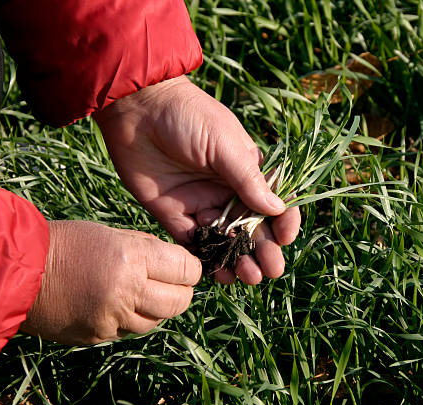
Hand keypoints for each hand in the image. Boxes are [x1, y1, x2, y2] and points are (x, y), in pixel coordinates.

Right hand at [20, 221, 200, 344]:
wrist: (20, 270)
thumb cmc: (67, 243)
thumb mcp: (112, 234)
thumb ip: (148, 249)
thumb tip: (179, 262)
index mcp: (132, 257)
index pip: (187, 269)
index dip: (192, 268)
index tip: (187, 267)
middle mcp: (127, 290)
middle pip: (179, 302)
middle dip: (182, 292)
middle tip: (173, 283)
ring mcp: (112, 318)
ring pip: (156, 321)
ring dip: (156, 307)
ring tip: (140, 291)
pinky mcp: (98, 336)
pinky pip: (128, 331)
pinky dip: (130, 319)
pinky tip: (116, 303)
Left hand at [93, 76, 300, 284]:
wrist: (136, 110)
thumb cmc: (187, 117)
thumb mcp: (224, 144)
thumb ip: (248, 180)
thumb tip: (278, 209)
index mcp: (246, 171)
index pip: (273, 202)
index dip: (283, 222)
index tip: (285, 237)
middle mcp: (227, 191)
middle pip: (252, 228)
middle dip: (264, 250)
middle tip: (270, 271)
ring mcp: (202, 204)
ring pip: (226, 241)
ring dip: (238, 260)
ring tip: (247, 278)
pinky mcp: (175, 215)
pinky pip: (195, 243)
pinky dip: (208, 260)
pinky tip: (219, 274)